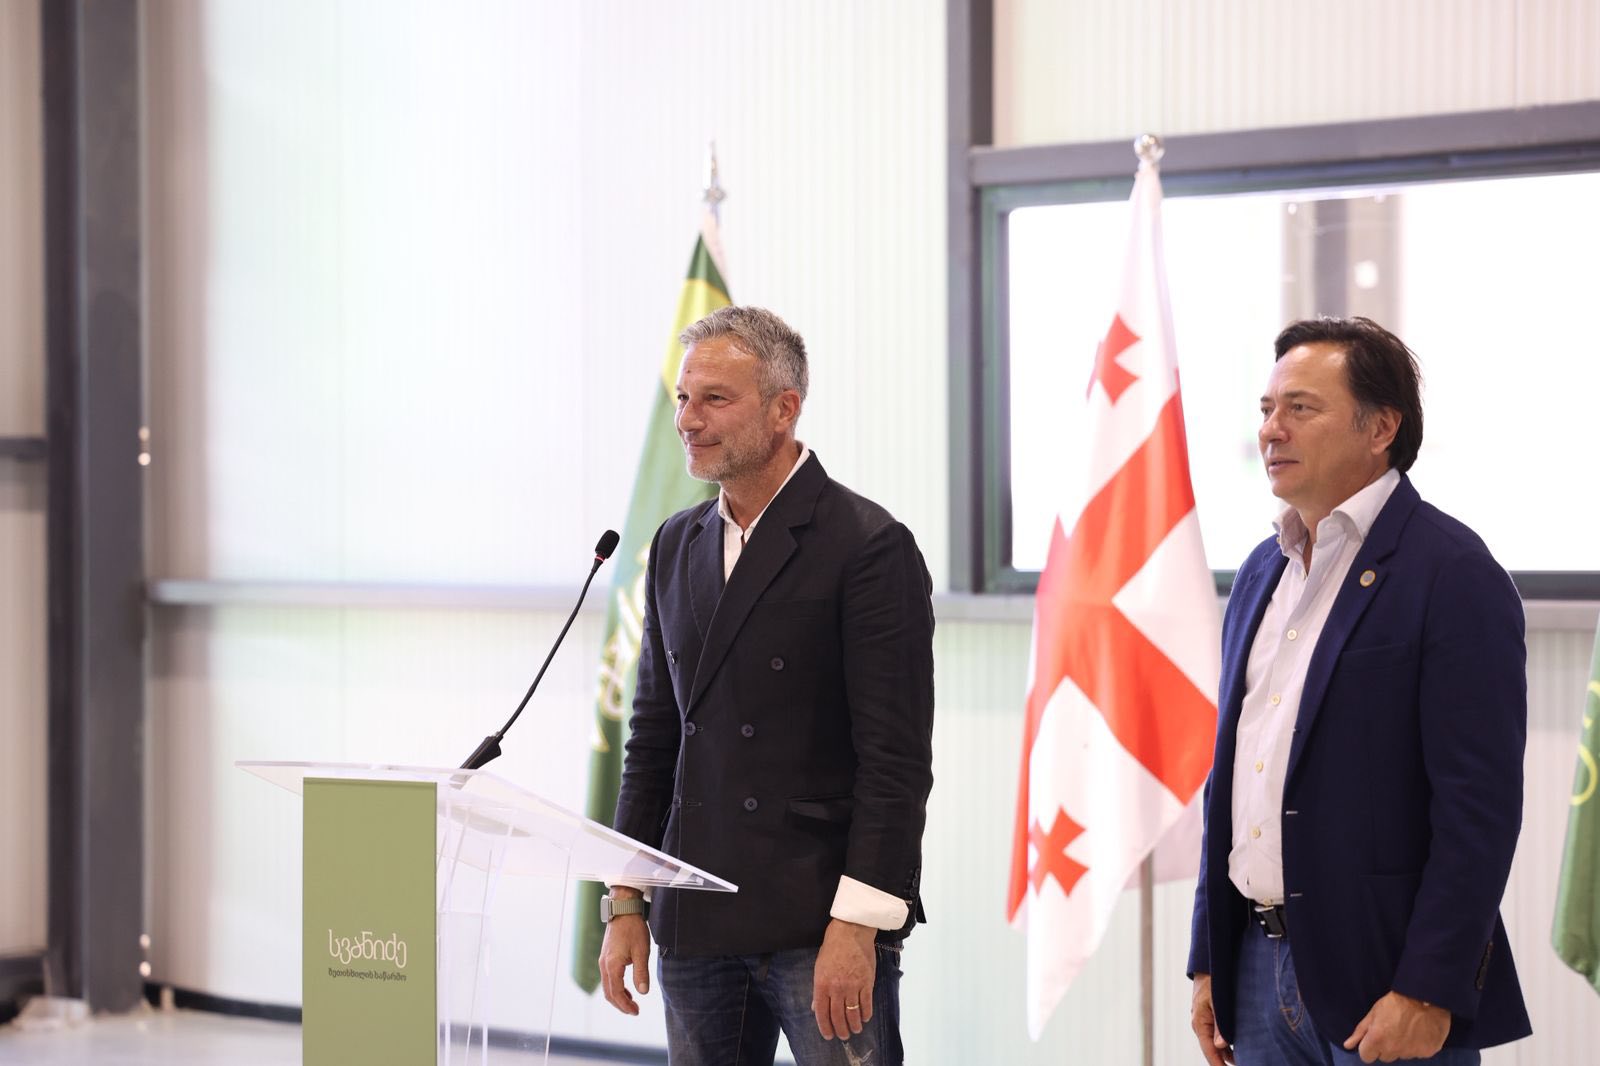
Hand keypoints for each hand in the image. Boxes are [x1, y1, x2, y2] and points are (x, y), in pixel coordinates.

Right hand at [598, 888, 650, 1015]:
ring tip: (632, 1003)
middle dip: (621, 1005)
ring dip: (618, 997)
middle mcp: (604, 965)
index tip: (636, 1012)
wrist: (623, 910)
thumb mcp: (641, 951)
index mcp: (612, 966)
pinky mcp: (606, 956)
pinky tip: (627, 989)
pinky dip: (616, 987)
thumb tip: (643, 992)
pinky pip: (608, 978)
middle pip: (609, 993)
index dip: (625, 1005)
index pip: (616, 993)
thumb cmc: (633, 929)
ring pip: (608, 986)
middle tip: (634, 1011)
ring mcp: (603, 960)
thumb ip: (641, 973)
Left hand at [812, 918, 876, 1039]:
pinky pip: (866, 1004)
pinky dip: (866, 1014)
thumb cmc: (832, 948)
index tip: (828, 1035)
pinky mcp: (867, 982)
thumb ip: (818, 990)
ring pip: (853, 1013)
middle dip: (841, 1030)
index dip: (825, 1027)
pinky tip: (865, 1018)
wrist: (851, 932)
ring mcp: (853, 986)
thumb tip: (816, 1008)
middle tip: (843, 1036)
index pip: (822, 1013)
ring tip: (855, 1030)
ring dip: (854, 1025)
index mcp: (822, 985)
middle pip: (838, 1016)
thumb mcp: (819, 968)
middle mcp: (837, 988)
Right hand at [1190, 973, 1234, 1065]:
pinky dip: (1229, 1044)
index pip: (1209, 1051)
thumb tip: (1220, 1045)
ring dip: (1229, 1054)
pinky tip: (1241, 1049)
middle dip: (1224, 1062)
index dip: (1218, 1065)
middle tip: (1243, 1065)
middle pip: (1213, 1050)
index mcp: (1199, 1023)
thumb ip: (1220, 1024)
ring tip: (1245, 1061)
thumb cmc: (1213, 981)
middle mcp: (1201, 1025)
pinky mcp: (1211, 1018)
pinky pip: (1219, 1035)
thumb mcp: (1218, 1001)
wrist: (1209, 964)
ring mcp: (1206, 1022)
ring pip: (1217, 1044)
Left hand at [1343, 990, 1449, 1062]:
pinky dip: (1417, 1046)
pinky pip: (1417, 1054)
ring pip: (1401, 1055)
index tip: (1374, 1039)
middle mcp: (1393, 1050)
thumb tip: (1347, 1045)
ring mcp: (1411, 1053)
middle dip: (1385, 1047)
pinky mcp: (1427, 1052)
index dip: (1368, 1048)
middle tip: (1391, 1031)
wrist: (1425, 997)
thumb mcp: (1373, 1013)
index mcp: (1377, 1040)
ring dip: (1401, 1047)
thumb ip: (1360, 1031)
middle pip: (1384, 1057)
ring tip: (1406, 1030)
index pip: (1366, 1057)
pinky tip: (1419, 1033)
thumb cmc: (1395, 1002)